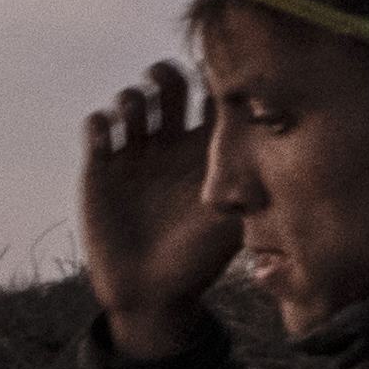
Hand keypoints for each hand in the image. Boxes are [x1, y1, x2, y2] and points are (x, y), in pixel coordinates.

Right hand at [79, 58, 236, 360]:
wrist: (150, 293)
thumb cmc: (196, 262)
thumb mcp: (229, 223)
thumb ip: (246, 187)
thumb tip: (272, 150)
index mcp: (205, 153)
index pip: (211, 98)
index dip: (211, 81)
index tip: (209, 79)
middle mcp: (171, 147)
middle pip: (170, 87)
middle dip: (166, 75)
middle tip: (164, 80)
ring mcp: (136, 154)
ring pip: (133, 99)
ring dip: (133, 95)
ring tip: (136, 113)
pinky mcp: (102, 167)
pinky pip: (96, 126)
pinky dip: (99, 120)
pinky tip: (107, 137)